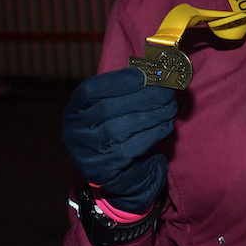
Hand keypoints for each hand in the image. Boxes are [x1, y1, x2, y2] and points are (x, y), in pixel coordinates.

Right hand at [62, 67, 177, 212]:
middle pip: (107, 109)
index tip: (146, 75)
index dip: (118, 81)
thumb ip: (132, 90)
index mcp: (75, 110)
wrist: (122, 175)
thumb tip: (158, 70)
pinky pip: (130, 148)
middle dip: (143, 97)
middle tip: (168, 92)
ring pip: (120, 129)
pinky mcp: (101, 170)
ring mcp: (85, 152)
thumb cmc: (123, 132)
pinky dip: (152, 134)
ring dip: (152, 115)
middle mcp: (74, 131)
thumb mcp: (120, 109)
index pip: (90, 90)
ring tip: (171, 108)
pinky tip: (166, 126)